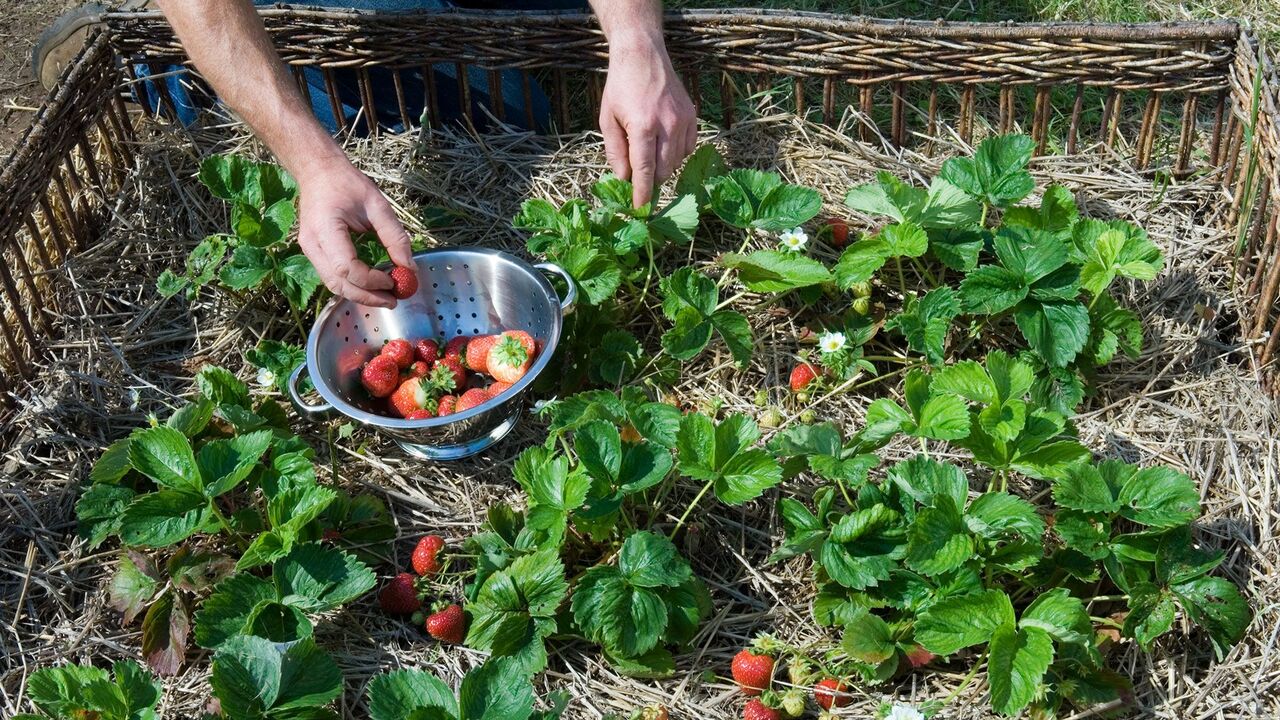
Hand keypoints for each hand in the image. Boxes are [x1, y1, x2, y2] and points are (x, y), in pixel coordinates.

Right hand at [295, 156, 413, 307]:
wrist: (318, 171)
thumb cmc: (346, 183)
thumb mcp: (377, 204)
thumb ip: (394, 236)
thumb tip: (408, 266)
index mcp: (325, 229)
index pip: (346, 268)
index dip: (371, 280)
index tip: (393, 280)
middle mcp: (312, 244)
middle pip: (338, 284)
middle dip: (367, 297)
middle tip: (394, 300)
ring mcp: (309, 250)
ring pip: (333, 285)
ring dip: (360, 295)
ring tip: (386, 296)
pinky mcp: (313, 252)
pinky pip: (332, 277)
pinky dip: (352, 285)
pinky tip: (371, 286)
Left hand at [598, 32, 696, 207]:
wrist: (643, 55)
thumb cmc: (620, 87)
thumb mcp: (607, 118)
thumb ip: (616, 151)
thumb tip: (624, 178)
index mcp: (643, 126)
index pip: (645, 170)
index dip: (642, 193)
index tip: (640, 209)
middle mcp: (667, 125)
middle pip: (664, 170)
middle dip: (651, 181)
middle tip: (639, 178)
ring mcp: (683, 120)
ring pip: (676, 162)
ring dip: (662, 167)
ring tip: (648, 153)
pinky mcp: (692, 116)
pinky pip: (687, 148)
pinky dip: (675, 154)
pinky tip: (662, 144)